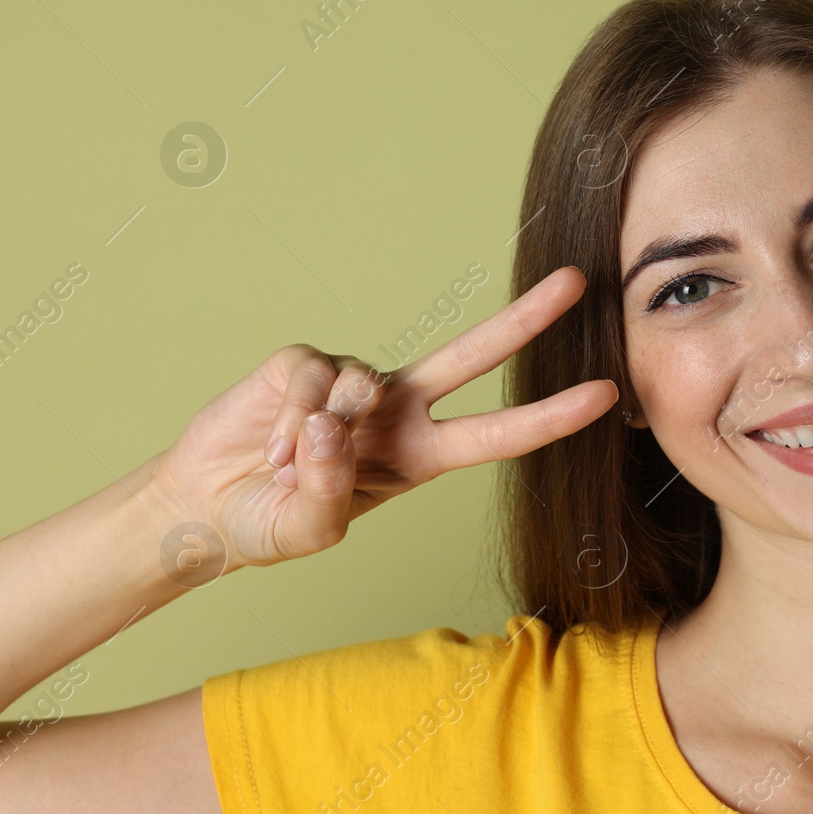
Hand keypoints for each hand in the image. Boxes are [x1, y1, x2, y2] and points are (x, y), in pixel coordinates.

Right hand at [148, 265, 616, 569]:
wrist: (206, 507)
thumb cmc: (272, 523)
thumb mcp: (310, 530)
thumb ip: (329, 489)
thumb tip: (338, 423)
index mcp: (421, 456)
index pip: (499, 433)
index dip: (552, 415)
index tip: (606, 394)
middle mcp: (399, 410)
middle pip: (474, 356)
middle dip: (526, 318)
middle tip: (579, 282)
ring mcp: (354, 382)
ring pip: (362, 384)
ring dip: (317, 437)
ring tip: (288, 466)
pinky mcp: (305, 362)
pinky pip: (310, 378)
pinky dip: (289, 416)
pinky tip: (272, 441)